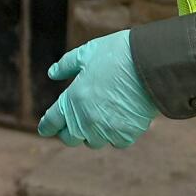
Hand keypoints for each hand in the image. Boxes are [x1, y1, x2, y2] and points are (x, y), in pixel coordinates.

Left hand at [36, 31, 159, 148]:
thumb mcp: (86, 53)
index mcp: (72, 99)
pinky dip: (115, 134)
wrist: (151, 64)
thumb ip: (66, 65)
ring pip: (93, 142)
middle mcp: (86, 119)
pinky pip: (115, 142)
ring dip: (92, 134)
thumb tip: (52, 73)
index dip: (47, 126)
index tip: (44, 129)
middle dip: (69, 132)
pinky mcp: (126, 135)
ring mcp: (106, 130)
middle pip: (70, 138)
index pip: (52, 121)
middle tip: (71, 125)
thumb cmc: (117, 54)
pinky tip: (119, 120)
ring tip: (98, 119)